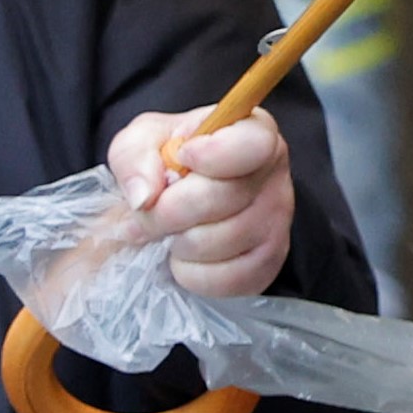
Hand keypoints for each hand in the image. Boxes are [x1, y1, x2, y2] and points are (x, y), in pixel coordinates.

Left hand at [108, 105, 295, 299]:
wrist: (175, 204)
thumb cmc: (166, 163)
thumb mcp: (141, 142)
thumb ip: (134, 157)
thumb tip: (144, 197)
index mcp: (253, 133)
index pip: (252, 145)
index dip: (210, 155)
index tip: (180, 157)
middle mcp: (274, 176)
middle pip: (222, 198)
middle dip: (170, 210)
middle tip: (149, 211)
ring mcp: (277, 223)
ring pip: (220, 242)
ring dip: (179, 242)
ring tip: (172, 230)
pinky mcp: (269, 264)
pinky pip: (225, 279)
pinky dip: (192, 273)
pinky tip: (186, 255)